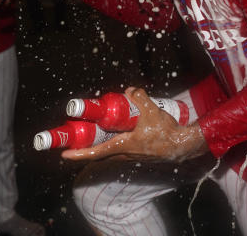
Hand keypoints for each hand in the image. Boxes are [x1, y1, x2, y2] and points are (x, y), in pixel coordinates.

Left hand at [62, 88, 207, 162]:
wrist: (181, 145)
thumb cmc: (166, 133)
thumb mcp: (152, 111)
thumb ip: (140, 98)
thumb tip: (131, 90)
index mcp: (123, 146)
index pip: (96, 152)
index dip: (79, 153)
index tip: (65, 154)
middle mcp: (124, 153)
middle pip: (99, 152)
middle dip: (86, 146)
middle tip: (76, 137)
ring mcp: (130, 155)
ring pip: (109, 151)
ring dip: (99, 143)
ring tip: (94, 131)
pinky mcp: (137, 153)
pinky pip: (119, 149)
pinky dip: (112, 141)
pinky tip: (117, 130)